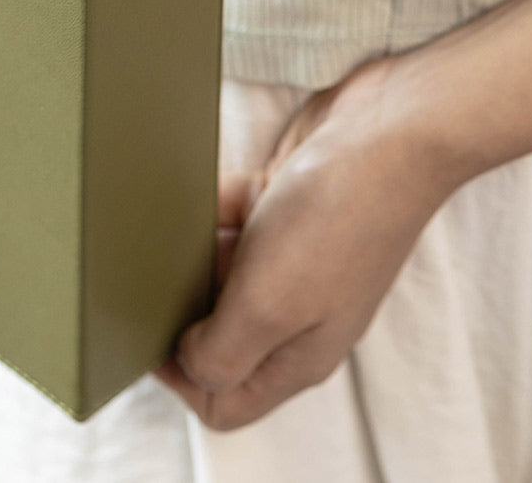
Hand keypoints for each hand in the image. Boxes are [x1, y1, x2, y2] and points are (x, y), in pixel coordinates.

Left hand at [157, 58, 458, 430]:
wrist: (391, 131)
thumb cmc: (337, 221)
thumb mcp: (270, 306)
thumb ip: (220, 353)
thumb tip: (186, 362)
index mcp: (297, 353)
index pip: (228, 400)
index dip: (182, 380)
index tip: (148, 334)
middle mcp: (294, 310)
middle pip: (218, 334)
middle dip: (177, 310)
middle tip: (141, 276)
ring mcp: (290, 254)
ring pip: (218, 270)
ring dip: (186, 251)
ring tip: (153, 228)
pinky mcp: (284, 203)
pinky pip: (229, 213)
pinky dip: (206, 202)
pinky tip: (186, 185)